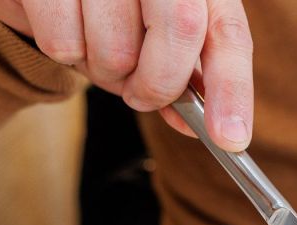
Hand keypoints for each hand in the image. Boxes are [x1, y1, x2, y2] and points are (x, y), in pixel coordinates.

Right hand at [0, 0, 254, 149]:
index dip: (232, 89)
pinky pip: (63, 42)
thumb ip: (184, 78)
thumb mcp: (160, 36)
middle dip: (160, 85)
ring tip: (96, 46)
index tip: (229, 139)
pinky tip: (68, 27)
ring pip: (116, 49)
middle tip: (139, 96)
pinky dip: (65, 53)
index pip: (228, 33)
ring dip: (105, 73)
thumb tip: (207, 128)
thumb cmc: (115, 9)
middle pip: (182, 30)